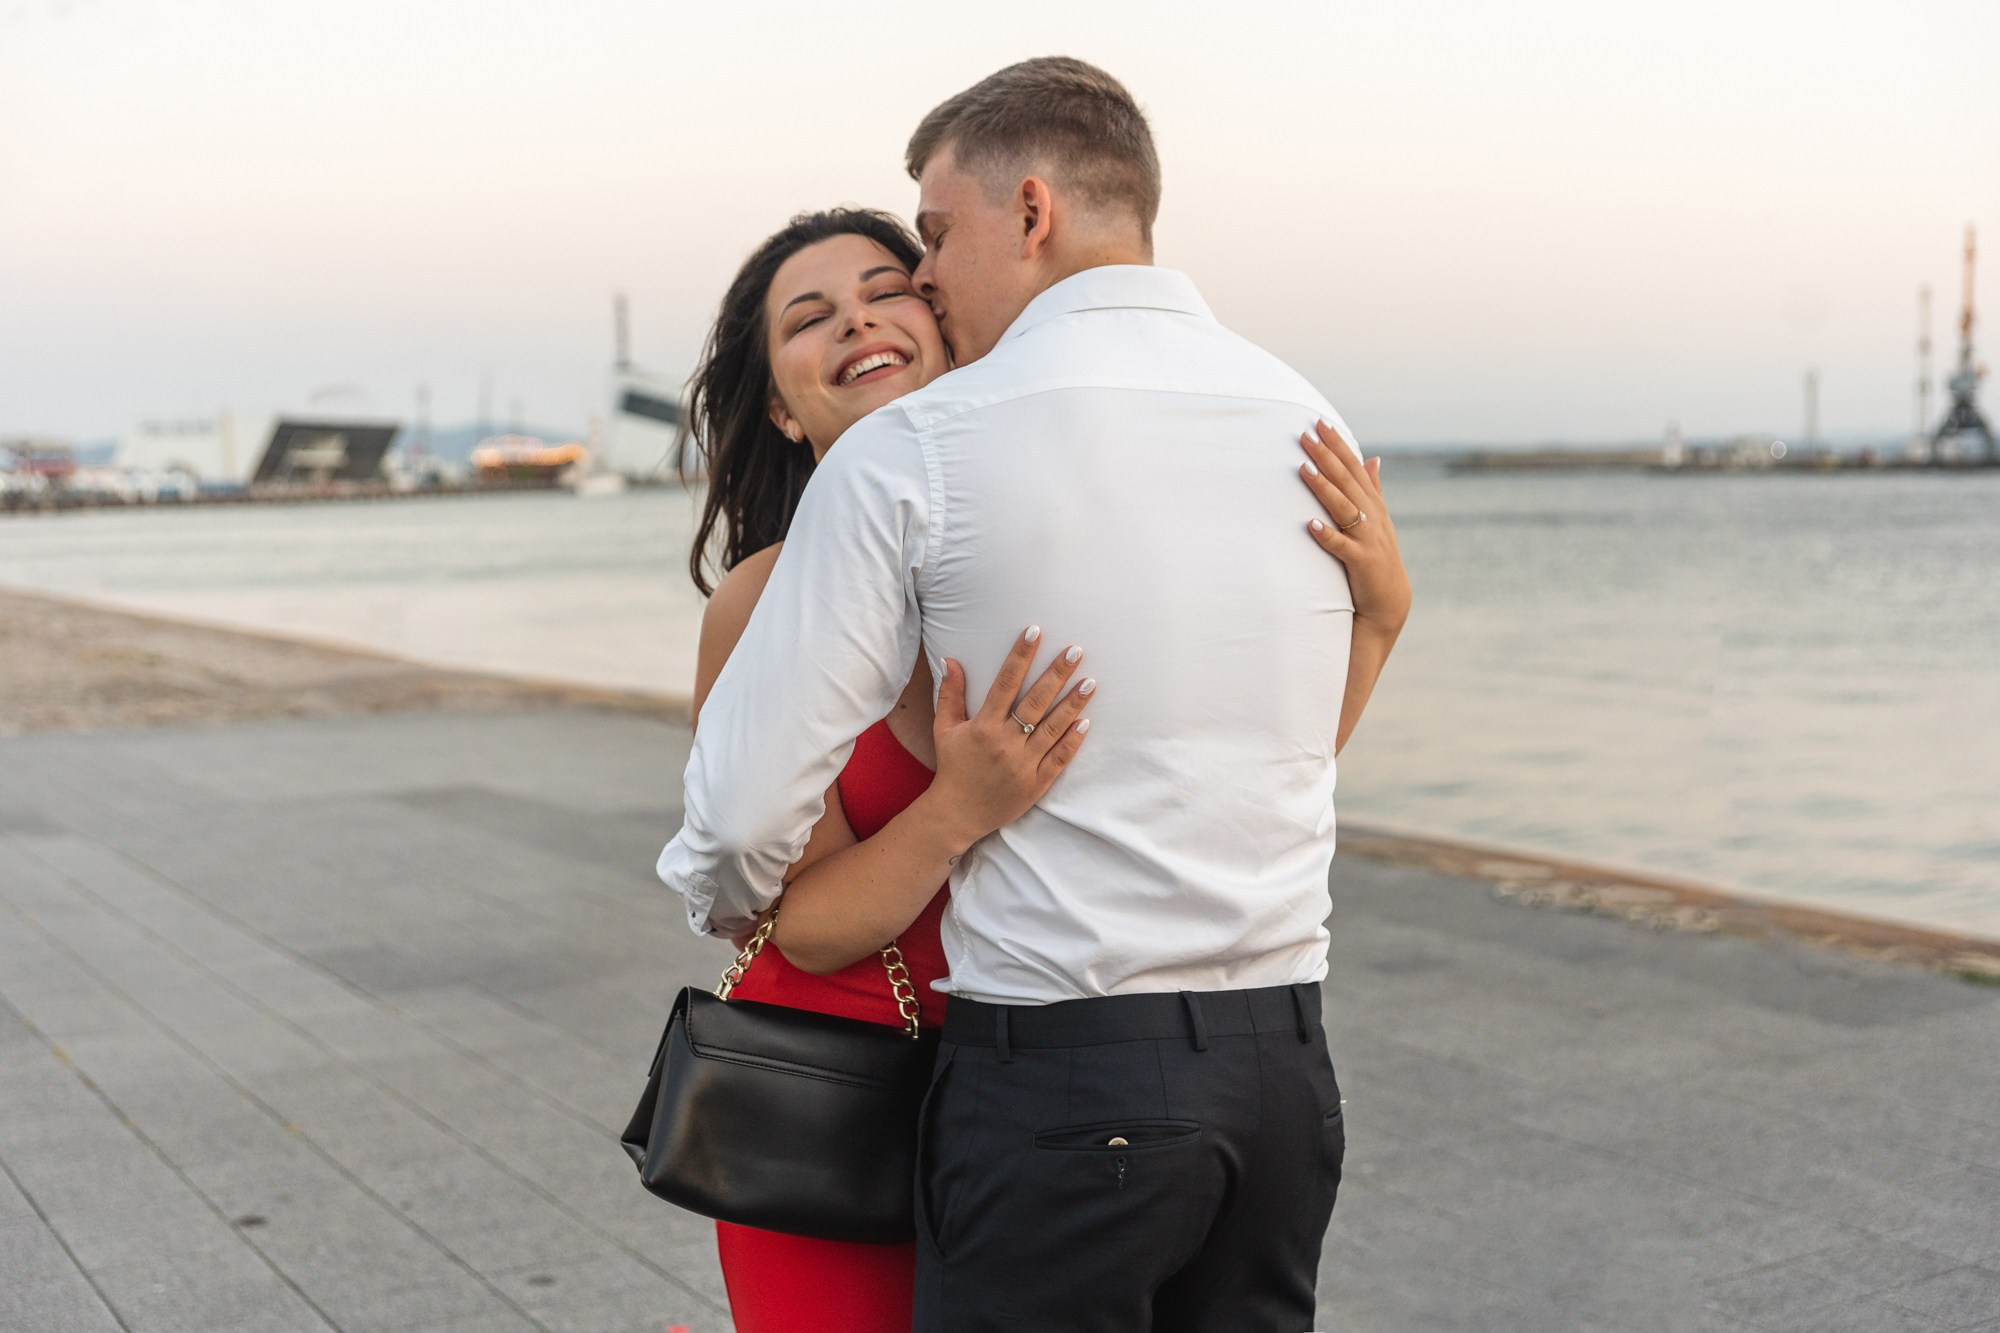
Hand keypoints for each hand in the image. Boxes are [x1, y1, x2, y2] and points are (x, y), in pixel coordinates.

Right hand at [926, 627, 1095, 850]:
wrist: (957, 814)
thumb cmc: (953, 767)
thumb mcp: (944, 729)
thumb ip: (949, 694)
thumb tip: (951, 660)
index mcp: (983, 726)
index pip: (1005, 683)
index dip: (1021, 656)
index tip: (1035, 632)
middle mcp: (1005, 742)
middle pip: (1035, 702)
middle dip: (1056, 674)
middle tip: (1075, 651)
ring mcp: (1023, 764)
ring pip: (1053, 729)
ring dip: (1073, 704)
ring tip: (1090, 682)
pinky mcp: (1036, 783)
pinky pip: (1058, 759)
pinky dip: (1072, 741)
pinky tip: (1086, 722)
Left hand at [1298, 420, 1411, 630]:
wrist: (1390, 601)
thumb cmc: (1377, 556)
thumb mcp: (1378, 519)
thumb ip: (1373, 489)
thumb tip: (1373, 458)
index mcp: (1374, 505)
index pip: (1354, 468)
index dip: (1338, 445)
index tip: (1320, 423)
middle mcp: (1373, 518)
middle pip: (1348, 481)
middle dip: (1327, 457)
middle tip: (1306, 435)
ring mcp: (1368, 539)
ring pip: (1344, 508)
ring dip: (1324, 489)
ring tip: (1304, 469)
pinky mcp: (1361, 563)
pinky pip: (1342, 548)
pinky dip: (1328, 535)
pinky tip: (1311, 525)